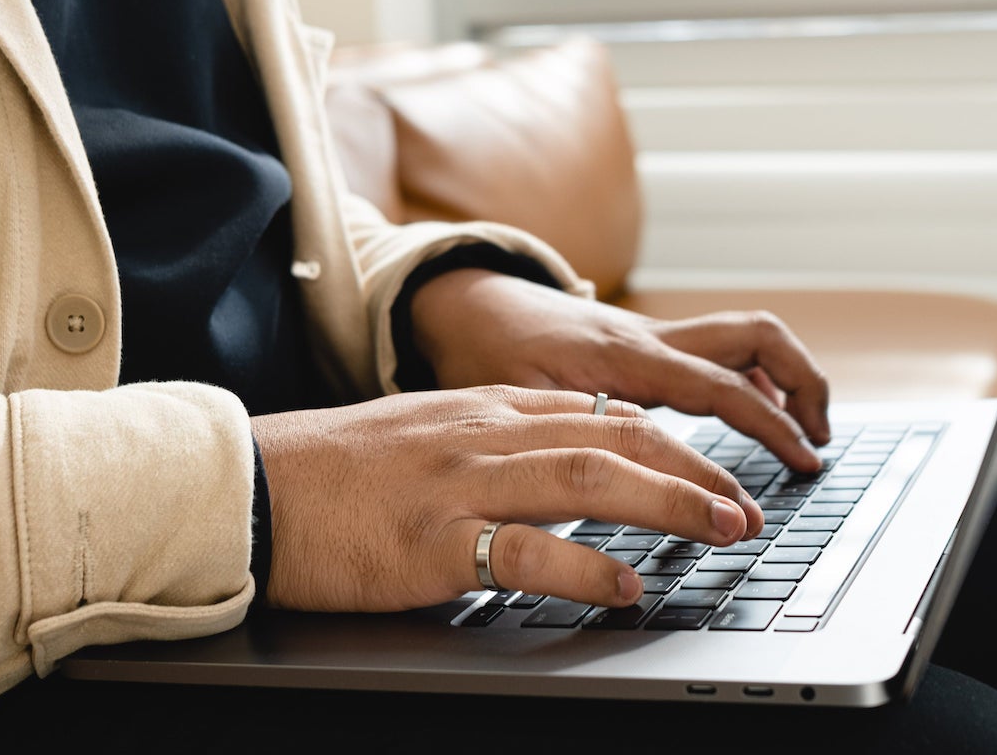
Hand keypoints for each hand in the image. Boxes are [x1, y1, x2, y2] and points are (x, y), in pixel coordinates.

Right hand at [250, 387, 762, 611]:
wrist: (251, 486)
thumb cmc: (333, 472)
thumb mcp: (426, 435)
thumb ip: (493, 443)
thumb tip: (564, 468)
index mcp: (484, 410)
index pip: (602, 412)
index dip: (671, 442)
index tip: (714, 472)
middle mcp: (483, 435)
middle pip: (614, 436)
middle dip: (694, 469)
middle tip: (745, 506)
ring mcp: (461, 485)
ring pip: (589, 477)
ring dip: (670, 502)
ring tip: (723, 529)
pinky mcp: (433, 541)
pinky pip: (526, 551)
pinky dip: (587, 567)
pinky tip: (626, 586)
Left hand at [410, 270, 830, 472]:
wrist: (463, 302)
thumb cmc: (482, 351)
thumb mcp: (516, 401)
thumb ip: (572, 434)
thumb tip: (627, 478)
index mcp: (627, 356)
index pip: (724, 387)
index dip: (770, 428)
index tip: (801, 466)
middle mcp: (651, 337)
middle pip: (757, 338)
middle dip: (805, 384)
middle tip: (818, 444)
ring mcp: (653, 334)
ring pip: (745, 335)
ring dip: (786, 375)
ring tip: (803, 432)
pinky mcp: (645, 341)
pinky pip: (717, 348)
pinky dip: (751, 375)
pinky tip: (754, 410)